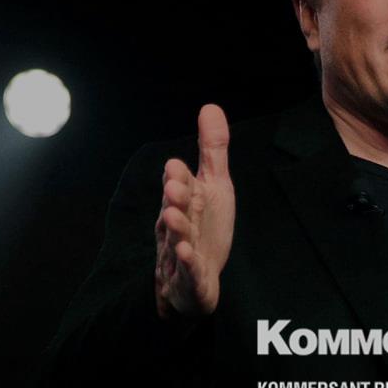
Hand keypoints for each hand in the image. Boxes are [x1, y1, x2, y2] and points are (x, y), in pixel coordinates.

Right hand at [154, 104, 235, 318]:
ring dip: (176, 229)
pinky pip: (189, 271)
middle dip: (173, 198)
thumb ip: (212, 150)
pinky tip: (188, 254)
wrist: (195, 280)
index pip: (180, 186)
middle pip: (174, 209)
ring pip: (177, 239)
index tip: (176, 166)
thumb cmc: (204, 227)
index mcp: (184, 202)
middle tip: (173, 187)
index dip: (178, 178)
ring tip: (174, 217)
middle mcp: (178, 225)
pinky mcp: (191, 278)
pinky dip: (188, 264)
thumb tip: (210, 106)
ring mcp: (182, 253)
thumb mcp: (214, 186)